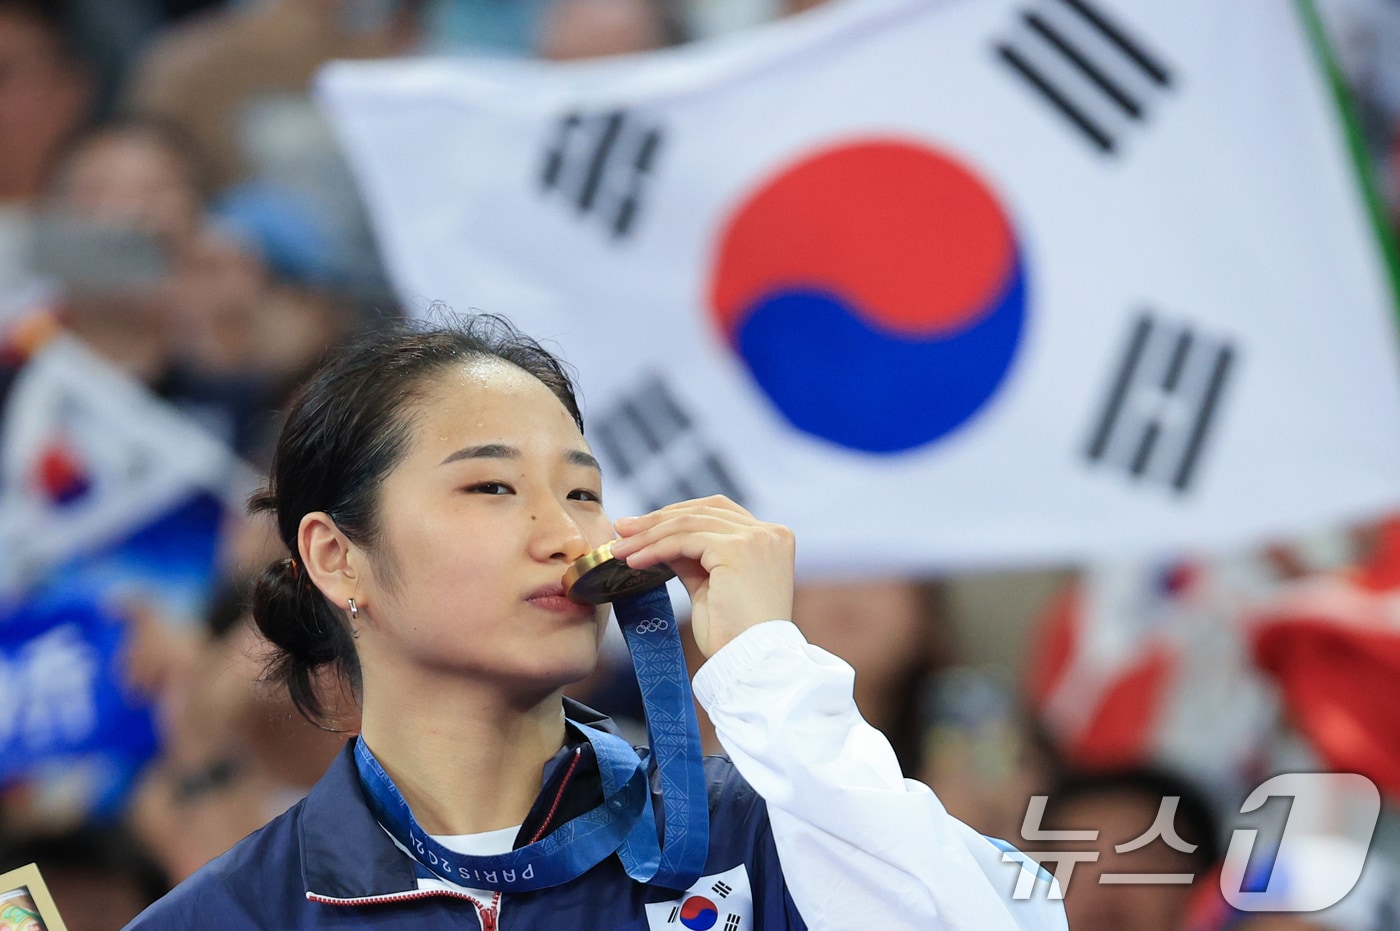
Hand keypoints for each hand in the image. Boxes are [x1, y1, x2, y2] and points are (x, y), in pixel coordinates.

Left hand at [608, 496, 793, 656]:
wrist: (752, 662)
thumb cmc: (733, 635)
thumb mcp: (709, 587)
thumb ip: (692, 559)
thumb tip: (661, 541)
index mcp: (771, 538)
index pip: (717, 511)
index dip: (677, 514)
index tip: (642, 526)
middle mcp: (769, 532)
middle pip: (702, 511)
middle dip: (657, 520)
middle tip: (621, 529)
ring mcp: (755, 538)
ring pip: (689, 524)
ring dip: (648, 535)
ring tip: (620, 549)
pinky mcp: (737, 549)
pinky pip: (685, 540)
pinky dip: (656, 549)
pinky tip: (635, 561)